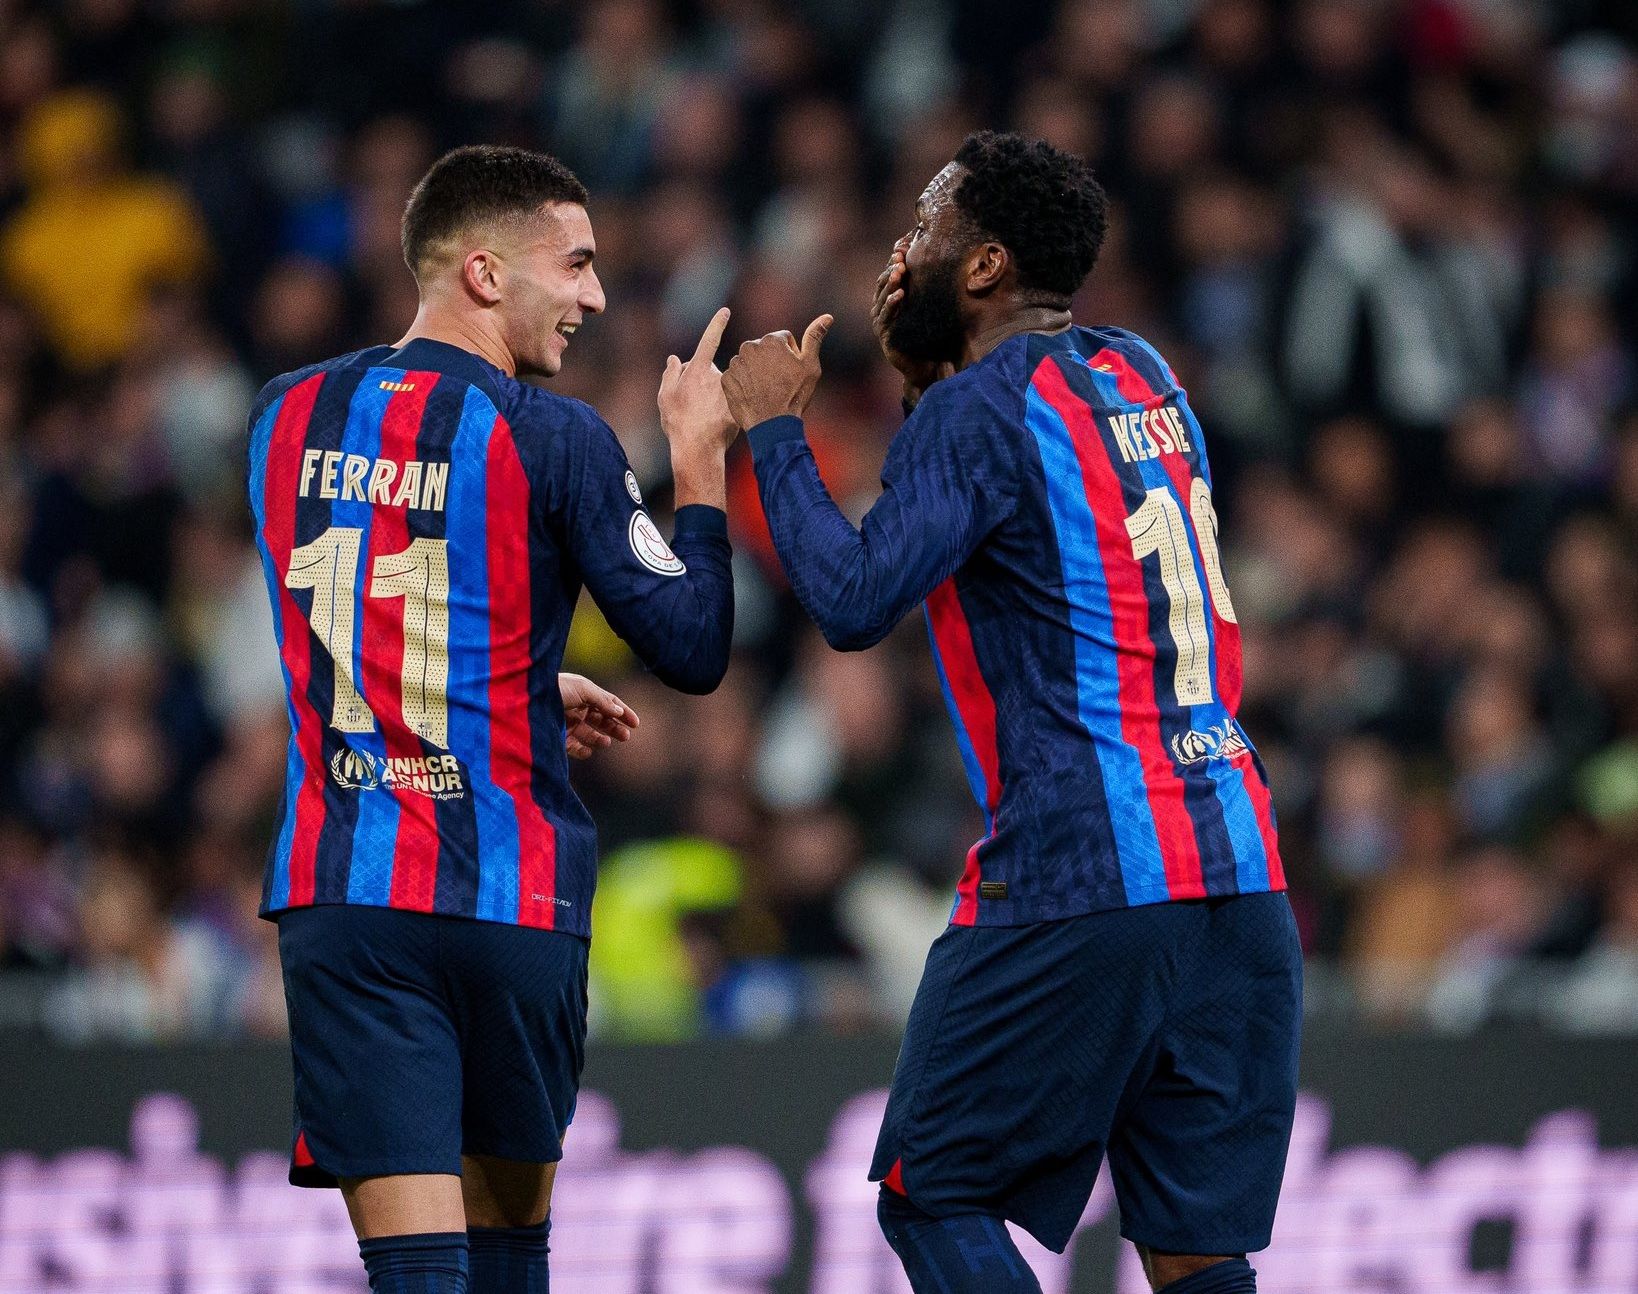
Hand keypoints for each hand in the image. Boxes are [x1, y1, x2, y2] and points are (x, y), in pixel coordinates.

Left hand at [559, 672, 638, 759]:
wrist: (525, 700)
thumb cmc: (555, 688)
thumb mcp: (583, 688)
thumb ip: (602, 700)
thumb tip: (620, 712)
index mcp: (583, 693)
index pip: (608, 703)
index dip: (623, 712)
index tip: (636, 724)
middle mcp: (575, 707)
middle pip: (601, 719)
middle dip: (614, 727)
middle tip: (626, 736)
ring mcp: (566, 723)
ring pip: (589, 734)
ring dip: (600, 738)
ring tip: (606, 742)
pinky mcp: (557, 737)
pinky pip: (573, 746)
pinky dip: (582, 750)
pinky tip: (589, 751)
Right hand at [659, 307, 735, 455]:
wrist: (698, 448)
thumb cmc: (677, 422)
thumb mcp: (665, 396)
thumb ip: (670, 373)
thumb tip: (674, 359)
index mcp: (697, 370)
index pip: (709, 340)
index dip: (717, 324)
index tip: (725, 311)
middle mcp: (716, 376)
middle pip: (710, 371)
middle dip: (702, 381)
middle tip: (692, 404)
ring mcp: (729, 390)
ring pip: (722, 387)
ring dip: (714, 396)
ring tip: (704, 417)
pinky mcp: (739, 405)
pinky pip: (732, 402)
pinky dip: (724, 409)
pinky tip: (716, 423)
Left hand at [722, 314, 831, 428]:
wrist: (772, 424)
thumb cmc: (794, 395)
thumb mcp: (810, 366)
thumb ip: (815, 337)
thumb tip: (828, 316)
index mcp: (771, 340)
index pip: (782, 339)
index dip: (791, 355)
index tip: (792, 372)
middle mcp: (749, 346)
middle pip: (764, 348)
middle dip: (771, 361)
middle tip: (779, 382)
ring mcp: (736, 363)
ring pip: (750, 362)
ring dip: (757, 371)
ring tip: (767, 390)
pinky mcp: (727, 379)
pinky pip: (738, 376)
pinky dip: (745, 383)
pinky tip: (755, 395)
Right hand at [872, 239, 951, 406]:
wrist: (926, 363)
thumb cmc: (928, 333)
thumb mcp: (928, 305)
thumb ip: (927, 286)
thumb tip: (942, 261)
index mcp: (890, 297)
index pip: (889, 274)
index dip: (893, 260)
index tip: (902, 247)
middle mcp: (881, 308)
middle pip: (883, 283)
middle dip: (891, 269)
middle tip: (900, 257)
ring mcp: (881, 321)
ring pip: (882, 297)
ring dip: (891, 283)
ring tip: (898, 271)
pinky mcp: (884, 334)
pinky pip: (886, 316)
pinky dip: (892, 304)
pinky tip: (899, 294)